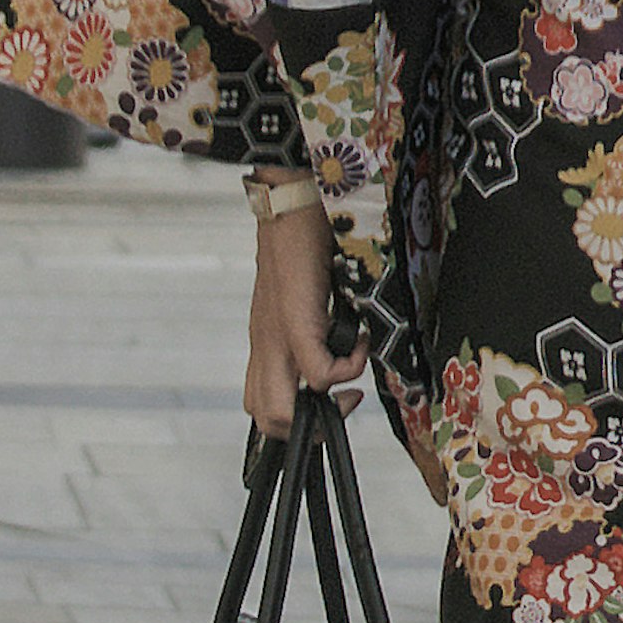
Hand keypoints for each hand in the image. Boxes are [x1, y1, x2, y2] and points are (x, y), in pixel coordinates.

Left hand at [243, 187, 362, 438]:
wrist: (291, 195)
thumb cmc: (304, 237)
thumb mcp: (306, 294)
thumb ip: (319, 325)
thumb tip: (350, 348)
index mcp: (267, 338)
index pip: (261, 402)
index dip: (297, 420)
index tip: (338, 398)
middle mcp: (264, 341)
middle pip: (262, 417)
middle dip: (308, 428)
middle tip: (345, 401)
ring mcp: (273, 333)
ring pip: (274, 407)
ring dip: (322, 403)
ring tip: (351, 376)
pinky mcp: (293, 319)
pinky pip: (316, 371)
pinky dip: (347, 367)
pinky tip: (361, 338)